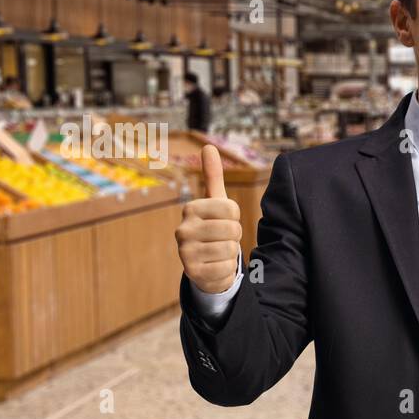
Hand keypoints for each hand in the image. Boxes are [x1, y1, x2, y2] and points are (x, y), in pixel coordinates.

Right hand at [175, 145, 242, 293]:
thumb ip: (213, 176)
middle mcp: (183, 229)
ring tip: (219, 252)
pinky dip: (227, 270)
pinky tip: (216, 267)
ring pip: (231, 249)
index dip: (235, 217)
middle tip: (223, 239)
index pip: (232, 209)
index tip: (225, 221)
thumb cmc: (213, 228)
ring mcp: (185, 252)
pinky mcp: (192, 273)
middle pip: (233, 229)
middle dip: (235, 236)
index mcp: (191, 209)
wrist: (204, 265)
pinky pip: (227, 268)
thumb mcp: (215, 203)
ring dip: (231, 253)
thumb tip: (208, 146)